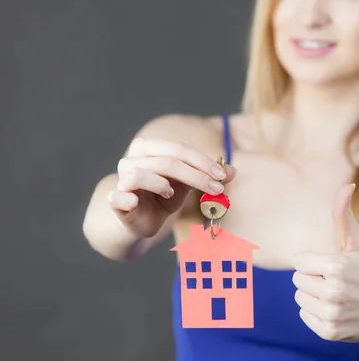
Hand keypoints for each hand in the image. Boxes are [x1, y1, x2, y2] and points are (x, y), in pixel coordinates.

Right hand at [107, 137, 235, 237]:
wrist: (142, 220)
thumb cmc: (165, 196)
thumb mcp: (189, 184)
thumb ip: (209, 176)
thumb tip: (233, 170)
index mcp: (149, 148)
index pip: (178, 149)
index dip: (202, 162)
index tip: (222, 176)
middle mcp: (131, 159)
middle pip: (166, 161)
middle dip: (196, 175)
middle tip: (216, 189)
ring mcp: (121, 180)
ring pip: (140, 174)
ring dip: (162, 184)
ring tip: (172, 194)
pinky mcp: (115, 201)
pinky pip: (118, 196)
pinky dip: (129, 197)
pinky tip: (138, 201)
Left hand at [292, 183, 358, 342]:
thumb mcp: (357, 242)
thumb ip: (344, 214)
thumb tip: (347, 184)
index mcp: (337, 267)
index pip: (299, 261)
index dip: (314, 261)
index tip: (332, 266)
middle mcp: (334, 292)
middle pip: (298, 279)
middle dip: (314, 277)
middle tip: (337, 282)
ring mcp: (332, 314)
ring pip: (300, 297)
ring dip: (314, 295)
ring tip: (337, 296)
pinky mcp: (330, 332)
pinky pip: (304, 315)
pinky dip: (316, 312)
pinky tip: (336, 309)